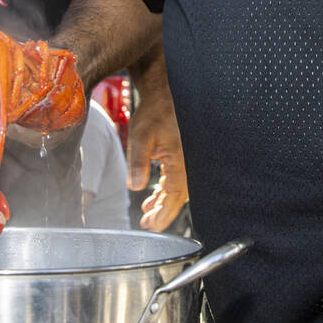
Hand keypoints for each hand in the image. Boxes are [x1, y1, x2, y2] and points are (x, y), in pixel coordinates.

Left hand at [126, 85, 187, 231]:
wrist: (163, 95)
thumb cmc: (154, 114)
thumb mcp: (141, 137)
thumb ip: (138, 162)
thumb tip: (134, 186)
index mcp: (180, 160)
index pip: (175, 195)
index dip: (165, 213)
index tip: (154, 226)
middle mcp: (187, 162)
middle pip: (178, 196)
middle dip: (163, 212)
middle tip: (148, 225)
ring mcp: (185, 159)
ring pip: (177, 189)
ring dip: (163, 203)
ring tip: (148, 215)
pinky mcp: (180, 156)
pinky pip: (175, 180)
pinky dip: (164, 191)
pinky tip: (152, 197)